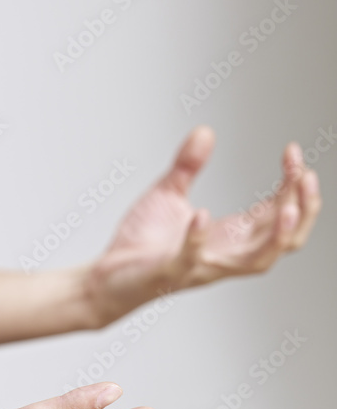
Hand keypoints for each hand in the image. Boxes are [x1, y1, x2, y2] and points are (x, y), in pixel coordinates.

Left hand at [89, 126, 321, 323]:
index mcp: (229, 236)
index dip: (294, 185)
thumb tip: (205, 131)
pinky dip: (199, 238)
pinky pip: (192, 259)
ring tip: (287, 205)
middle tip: (303, 174)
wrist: (104, 276)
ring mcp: (201, 266)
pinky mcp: (170, 271)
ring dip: (277, 235)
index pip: (280, 214)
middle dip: (303, 207)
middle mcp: (224, 254)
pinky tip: (203, 213)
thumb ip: (188, 166)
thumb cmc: (140, 243)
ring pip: (257, 260)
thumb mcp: (167, 195)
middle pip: (284, 239)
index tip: (293, 152)